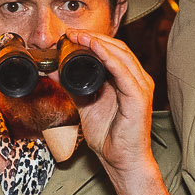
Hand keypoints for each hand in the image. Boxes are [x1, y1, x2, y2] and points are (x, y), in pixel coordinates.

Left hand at [70, 31, 157, 186]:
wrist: (121, 161)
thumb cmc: (109, 136)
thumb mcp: (85, 105)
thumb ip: (72, 87)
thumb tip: (52, 71)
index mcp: (128, 80)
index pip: (113, 51)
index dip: (93, 40)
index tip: (71, 36)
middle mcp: (138, 80)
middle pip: (118, 48)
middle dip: (94, 37)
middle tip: (72, 33)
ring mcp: (141, 87)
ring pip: (121, 55)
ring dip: (99, 43)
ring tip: (79, 37)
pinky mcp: (139, 98)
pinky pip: (123, 72)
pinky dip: (108, 57)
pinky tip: (95, 49)